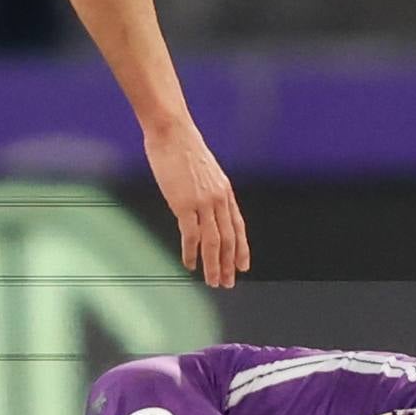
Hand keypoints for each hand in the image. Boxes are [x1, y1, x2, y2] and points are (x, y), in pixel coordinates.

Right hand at [147, 124, 248, 287]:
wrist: (172, 131)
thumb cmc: (182, 147)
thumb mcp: (203, 170)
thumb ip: (207, 189)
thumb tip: (204, 205)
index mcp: (224, 191)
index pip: (238, 226)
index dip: (241, 249)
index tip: (243, 267)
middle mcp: (219, 198)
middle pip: (229, 239)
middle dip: (229, 264)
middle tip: (227, 283)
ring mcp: (203, 202)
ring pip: (214, 242)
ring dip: (213, 265)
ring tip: (212, 281)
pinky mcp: (184, 204)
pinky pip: (191, 236)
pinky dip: (191, 253)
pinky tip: (189, 264)